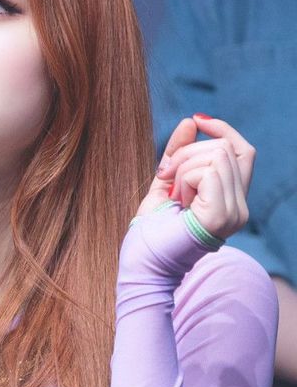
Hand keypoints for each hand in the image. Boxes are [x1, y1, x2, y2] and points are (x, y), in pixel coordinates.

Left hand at [137, 114, 254, 240]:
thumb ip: (179, 153)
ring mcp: (234, 212)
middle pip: (224, 148)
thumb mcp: (165, 182)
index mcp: (230, 200)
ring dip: (183, 168)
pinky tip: (177, 201)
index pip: (243, 151)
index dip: (223, 129)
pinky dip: (184, 179)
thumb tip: (191, 121)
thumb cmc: (152, 232)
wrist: (143, 266)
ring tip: (173, 195)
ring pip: (216, 156)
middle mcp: (239, 208)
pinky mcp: (221, 215)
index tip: (196, 120)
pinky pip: (206, 172)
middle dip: (187, 153)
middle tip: (165, 178)